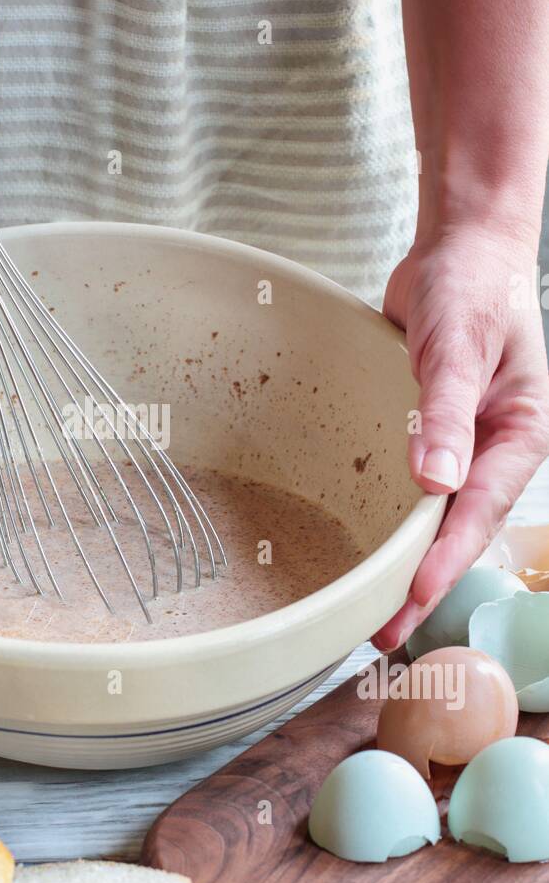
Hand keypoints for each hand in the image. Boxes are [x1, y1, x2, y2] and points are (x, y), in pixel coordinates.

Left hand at [373, 223, 548, 650]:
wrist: (460, 249)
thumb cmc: (472, 287)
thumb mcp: (460, 345)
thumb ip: (448, 412)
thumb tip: (436, 483)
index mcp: (519, 436)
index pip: (478, 512)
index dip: (443, 561)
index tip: (407, 600)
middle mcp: (492, 450)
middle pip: (455, 530)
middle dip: (419, 582)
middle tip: (378, 633)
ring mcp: (460, 446)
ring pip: (432, 516)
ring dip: (402, 559)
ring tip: (366, 608)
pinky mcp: (427, 434)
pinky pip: (409, 485)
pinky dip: (388, 516)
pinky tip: (361, 544)